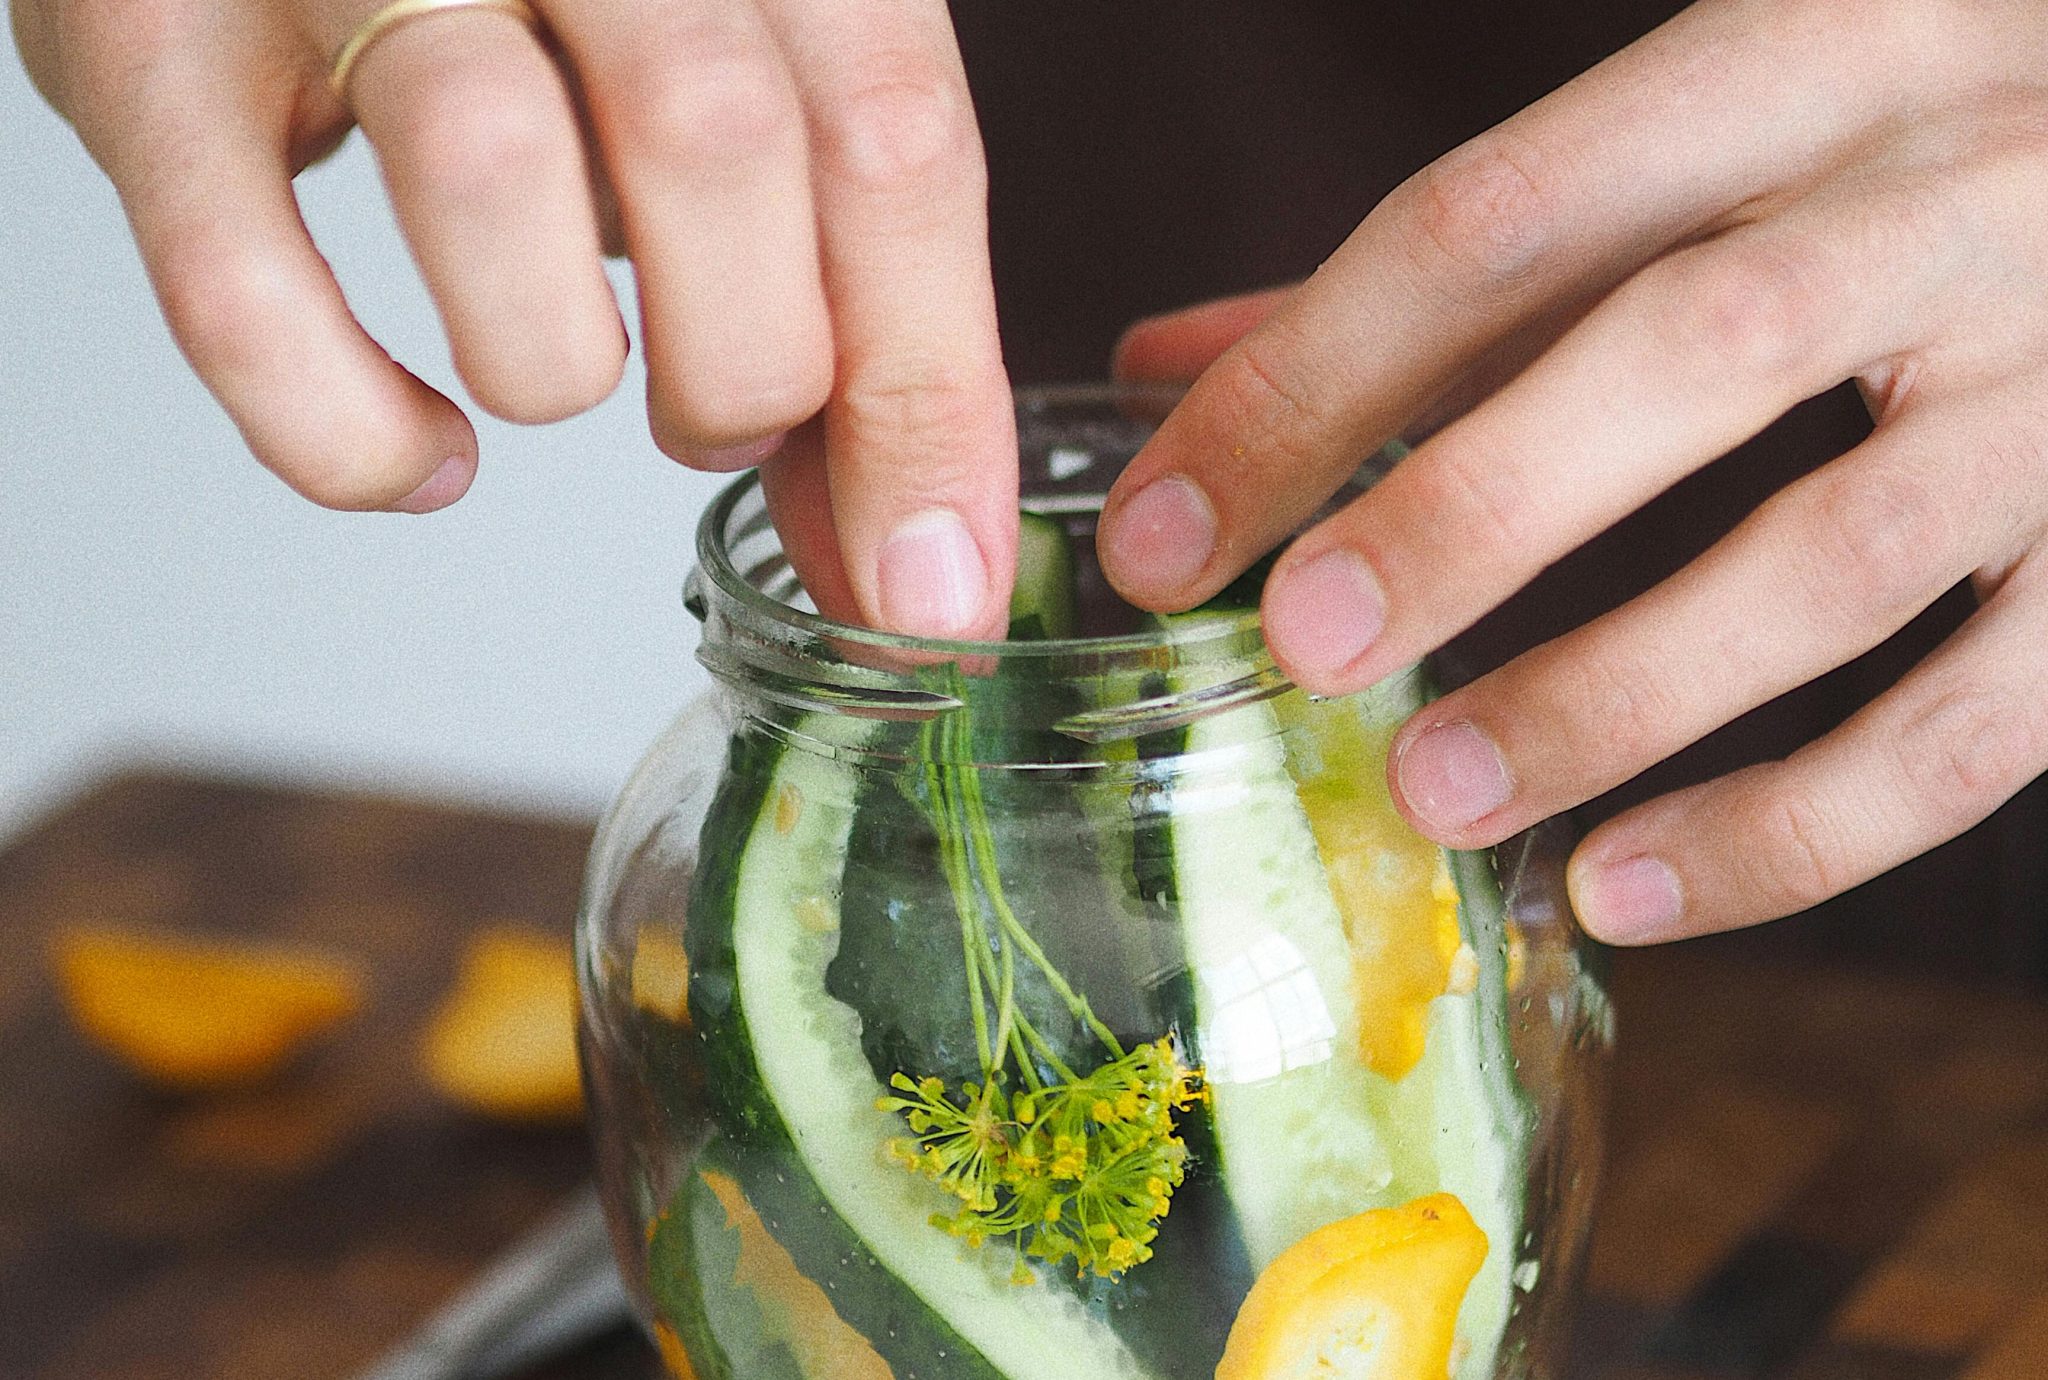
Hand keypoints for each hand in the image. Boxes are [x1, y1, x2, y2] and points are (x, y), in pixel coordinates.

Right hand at [13, 0, 1014, 635]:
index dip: (928, 397)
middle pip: (719, 142)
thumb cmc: (547, 1)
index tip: (931, 595)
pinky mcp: (145, 47)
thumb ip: (827, 293)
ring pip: (490, 174)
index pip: (893, 140)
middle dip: (753, 367)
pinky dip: (349, 429)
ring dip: (561, 363)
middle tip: (722, 421)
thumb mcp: (730, 97)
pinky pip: (243, 285)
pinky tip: (420, 457)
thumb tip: (908, 555)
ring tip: (567, 381)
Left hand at [1097, 0, 2047, 944]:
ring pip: (1840, 555)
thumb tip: (1173, 368)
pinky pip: (1976, 729)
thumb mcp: (1683, 142)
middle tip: (1304, 648)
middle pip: (1693, 351)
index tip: (1162, 532)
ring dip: (1614, 694)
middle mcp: (1949, 197)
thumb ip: (1440, 275)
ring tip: (1440, 793)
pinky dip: (1791, 831)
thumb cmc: (1884, 152)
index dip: (1311, 380)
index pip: (1505, 219)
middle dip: (1470, 511)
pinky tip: (1626, 883)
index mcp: (1800, 60)